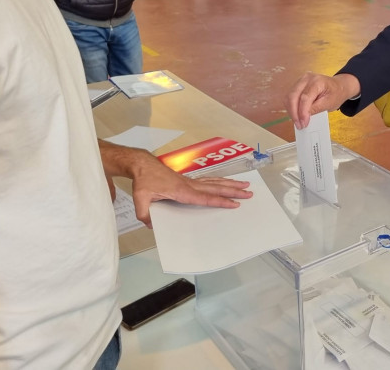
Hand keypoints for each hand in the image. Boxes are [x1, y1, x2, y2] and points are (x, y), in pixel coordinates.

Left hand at [99, 143, 251, 226]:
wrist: (143, 165)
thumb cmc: (144, 180)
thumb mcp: (140, 198)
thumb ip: (145, 214)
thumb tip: (151, 226)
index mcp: (181, 191)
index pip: (205, 197)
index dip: (220, 201)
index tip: (234, 203)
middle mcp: (189, 185)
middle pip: (216, 188)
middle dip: (233, 191)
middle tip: (249, 193)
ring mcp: (190, 181)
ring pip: (215, 182)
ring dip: (230, 184)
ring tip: (245, 185)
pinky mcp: (189, 180)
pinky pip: (209, 180)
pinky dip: (220, 181)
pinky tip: (227, 182)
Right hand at [286, 72, 359, 128]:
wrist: (338, 86)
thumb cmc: (336, 93)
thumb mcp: (330, 103)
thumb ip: (316, 109)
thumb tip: (304, 118)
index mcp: (317, 81)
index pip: (305, 98)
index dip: (302, 112)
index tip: (303, 123)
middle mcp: (306, 79)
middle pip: (293, 96)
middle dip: (294, 113)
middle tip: (299, 125)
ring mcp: (300, 81)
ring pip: (289, 97)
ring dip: (291, 111)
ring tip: (298, 122)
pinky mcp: (297, 86)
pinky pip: (290, 97)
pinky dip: (291, 107)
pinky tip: (296, 115)